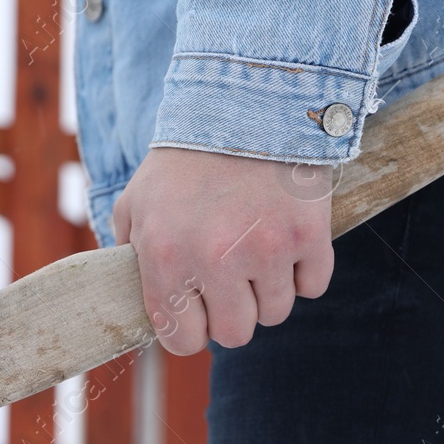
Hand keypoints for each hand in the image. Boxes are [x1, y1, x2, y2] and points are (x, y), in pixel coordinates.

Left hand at [113, 146, 334, 355]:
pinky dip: (303, 271)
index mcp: (166, 258)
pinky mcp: (308, 235)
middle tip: (231, 278)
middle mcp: (215, 260)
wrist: (244, 103)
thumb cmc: (184, 160)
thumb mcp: (136, 204)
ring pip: (276, 313)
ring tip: (257, 249)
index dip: (192, 329)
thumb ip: (130, 256)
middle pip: (235, 335)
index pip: (183, 341)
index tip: (199, 309)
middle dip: (233, 312)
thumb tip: (136, 298)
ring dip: (268, 290)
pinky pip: (313, 287)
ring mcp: (266, 249)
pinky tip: (287, 241)